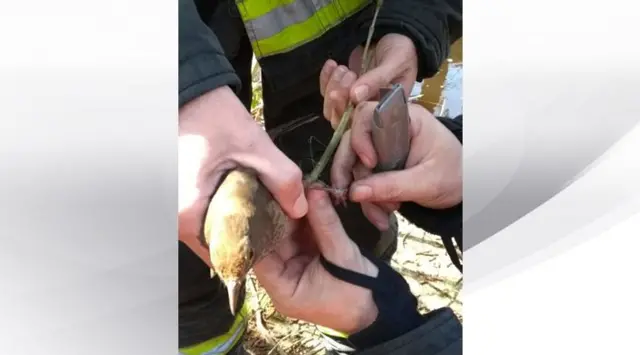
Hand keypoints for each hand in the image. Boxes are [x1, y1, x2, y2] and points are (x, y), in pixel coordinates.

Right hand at [179, 86, 307, 266]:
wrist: (185, 93)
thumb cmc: (212, 116)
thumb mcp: (254, 146)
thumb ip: (283, 180)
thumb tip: (300, 209)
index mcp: (190, 213)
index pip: (229, 254)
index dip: (259, 251)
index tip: (282, 241)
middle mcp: (176, 220)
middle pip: (222, 246)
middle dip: (253, 239)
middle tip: (281, 226)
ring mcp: (175, 211)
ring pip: (215, 233)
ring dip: (242, 226)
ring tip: (269, 212)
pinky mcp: (180, 200)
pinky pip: (208, 218)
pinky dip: (229, 214)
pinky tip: (250, 199)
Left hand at [253, 188, 378, 334]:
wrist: (379, 307)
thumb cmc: (358, 292)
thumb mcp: (342, 255)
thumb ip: (326, 223)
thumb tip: (314, 190)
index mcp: (283, 290)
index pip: (260, 254)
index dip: (261, 227)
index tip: (268, 200)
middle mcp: (282, 279)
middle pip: (272, 241)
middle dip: (280, 215)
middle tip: (286, 188)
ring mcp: (293, 268)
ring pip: (286, 235)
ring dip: (293, 214)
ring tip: (297, 189)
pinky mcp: (305, 258)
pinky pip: (300, 235)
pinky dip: (304, 219)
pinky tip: (307, 198)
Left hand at [320, 33, 417, 127]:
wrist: (394, 33)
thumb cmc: (403, 49)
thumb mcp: (396, 62)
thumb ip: (377, 79)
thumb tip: (355, 97)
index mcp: (387, 110)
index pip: (364, 123)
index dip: (351, 112)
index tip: (351, 91)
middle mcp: (369, 110)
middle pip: (343, 120)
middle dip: (339, 99)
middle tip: (348, 74)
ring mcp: (355, 100)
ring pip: (332, 107)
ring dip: (332, 87)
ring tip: (344, 68)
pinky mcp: (344, 88)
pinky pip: (326, 92)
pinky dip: (325, 79)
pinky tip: (332, 64)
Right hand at [331, 102, 460, 226]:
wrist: (467, 189)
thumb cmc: (455, 175)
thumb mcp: (426, 182)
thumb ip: (391, 185)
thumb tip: (354, 193)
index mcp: (405, 118)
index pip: (367, 114)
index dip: (360, 137)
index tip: (369, 163)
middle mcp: (388, 128)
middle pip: (352, 141)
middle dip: (350, 172)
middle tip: (350, 197)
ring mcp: (382, 147)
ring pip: (354, 164)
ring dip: (362, 193)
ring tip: (383, 214)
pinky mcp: (381, 165)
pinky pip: (362, 179)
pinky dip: (368, 200)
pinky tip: (381, 217)